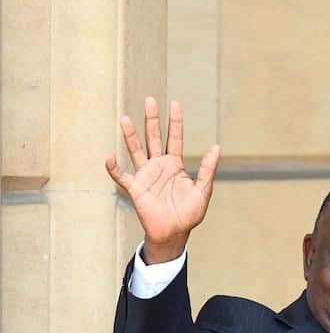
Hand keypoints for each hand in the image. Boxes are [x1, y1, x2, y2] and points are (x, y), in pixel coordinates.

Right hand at [106, 98, 219, 263]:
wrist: (175, 232)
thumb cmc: (189, 212)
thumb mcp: (203, 189)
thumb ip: (208, 169)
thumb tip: (216, 146)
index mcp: (175, 164)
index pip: (175, 138)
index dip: (175, 122)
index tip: (175, 103)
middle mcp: (159, 165)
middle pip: (154, 138)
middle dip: (152, 120)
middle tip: (150, 100)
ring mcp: (146, 175)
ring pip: (137, 150)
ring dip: (131, 136)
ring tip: (126, 118)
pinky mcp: (136, 188)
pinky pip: (122, 176)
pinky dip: (114, 168)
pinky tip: (109, 157)